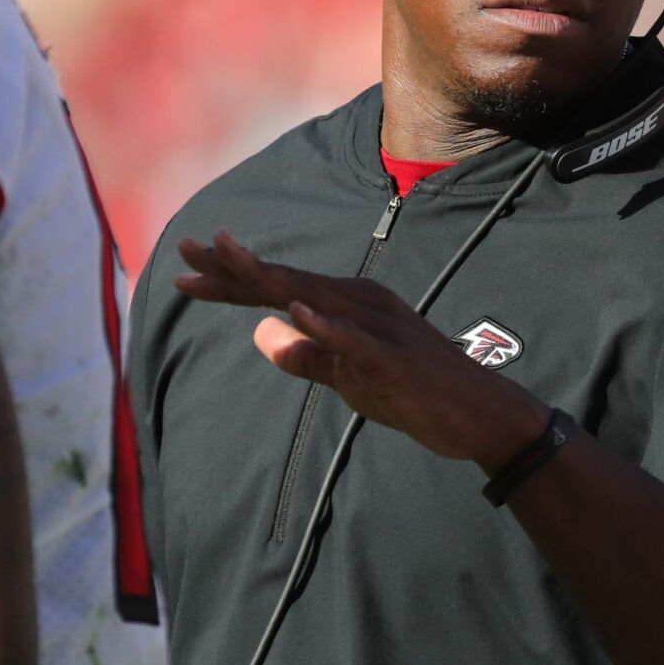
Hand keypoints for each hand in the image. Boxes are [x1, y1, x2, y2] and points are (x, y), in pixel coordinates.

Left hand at [175, 230, 545, 466]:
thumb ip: (307, 356)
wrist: (480, 414)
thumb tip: (260, 333)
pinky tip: (293, 312)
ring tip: (228, 259)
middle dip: (233, 267)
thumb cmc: (415, 393)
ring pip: (314, 298)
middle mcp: (361, 303)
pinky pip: (355, 340)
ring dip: (269, 279)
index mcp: (347, 305)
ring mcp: (379, 327)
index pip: (278, 288)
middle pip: (286, 282)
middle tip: (184, 250)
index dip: (230, 279)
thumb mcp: (348, 378)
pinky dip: (325, 325)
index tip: (184, 272)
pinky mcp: (394, 358)